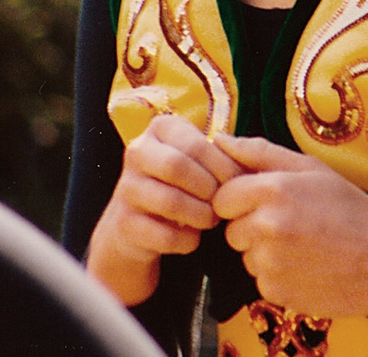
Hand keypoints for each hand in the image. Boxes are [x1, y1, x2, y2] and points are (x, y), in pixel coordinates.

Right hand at [86, 115, 242, 306]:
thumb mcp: (200, 161)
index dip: (223, 167)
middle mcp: (137, 151)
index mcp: (160, 128)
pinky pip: (164, 235)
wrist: (138, 225)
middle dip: (208, 189)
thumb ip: (225, 155)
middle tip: (223, 203)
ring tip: (211, 219)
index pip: (196, 144)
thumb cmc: (182, 184)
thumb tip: (243, 154)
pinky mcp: (124, 224)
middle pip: (177, 167)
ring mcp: (126, 188)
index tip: (238, 184)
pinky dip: (187, 240)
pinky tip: (192, 236)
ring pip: (170, 201)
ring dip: (200, 215)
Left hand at [212, 134, 367, 336]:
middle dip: (251, 224)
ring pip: (245, 255)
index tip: (262, 199)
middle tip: (290, 221)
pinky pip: (260, 279)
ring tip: (302, 243)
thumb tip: (219, 139)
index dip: (239, 197)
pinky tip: (306, 265)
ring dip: (263, 250)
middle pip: (231, 227)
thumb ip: (259, 152)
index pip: (222, 196)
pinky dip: (276, 273)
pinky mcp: (274, 293)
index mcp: (272, 189)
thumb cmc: (349, 207)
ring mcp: (269, 263)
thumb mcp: (310, 168)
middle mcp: (265, 227)